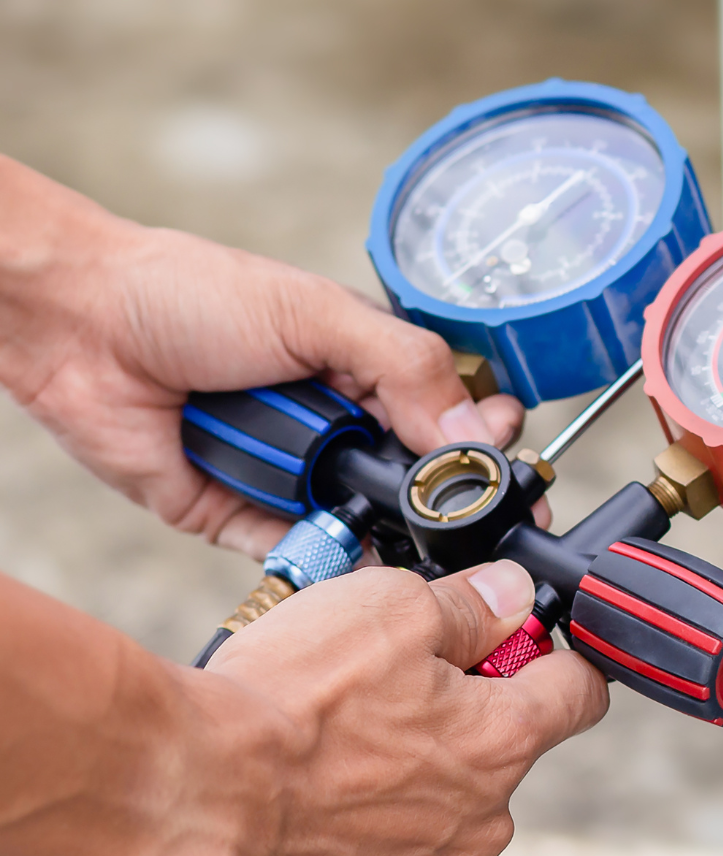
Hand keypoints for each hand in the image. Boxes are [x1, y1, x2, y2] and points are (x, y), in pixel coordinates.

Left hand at [0, 155, 525, 558]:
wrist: (78, 326)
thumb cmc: (189, 294)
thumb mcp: (318, 314)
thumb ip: (406, 367)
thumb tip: (478, 428)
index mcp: (370, 368)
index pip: (454, 414)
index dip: (486, 443)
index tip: (512, 467)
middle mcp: (339, 425)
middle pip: (419, 480)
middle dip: (445, 500)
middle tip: (473, 515)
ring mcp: (294, 474)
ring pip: (367, 523)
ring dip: (388, 533)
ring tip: (416, 539)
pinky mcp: (242, 517)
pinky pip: (301, 553)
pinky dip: (326, 559)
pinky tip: (355, 560)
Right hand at [126, 560, 608, 855]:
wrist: (185, 796)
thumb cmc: (284, 703)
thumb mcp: (389, 607)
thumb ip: (469, 604)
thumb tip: (513, 595)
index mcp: (501, 740)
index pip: (578, 694)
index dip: (551, 663)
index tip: (521, 651)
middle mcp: (481, 823)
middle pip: (494, 763)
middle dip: (451, 732)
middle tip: (375, 707)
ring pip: (434, 830)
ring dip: (397, 801)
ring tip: (322, 771)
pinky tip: (304, 832)